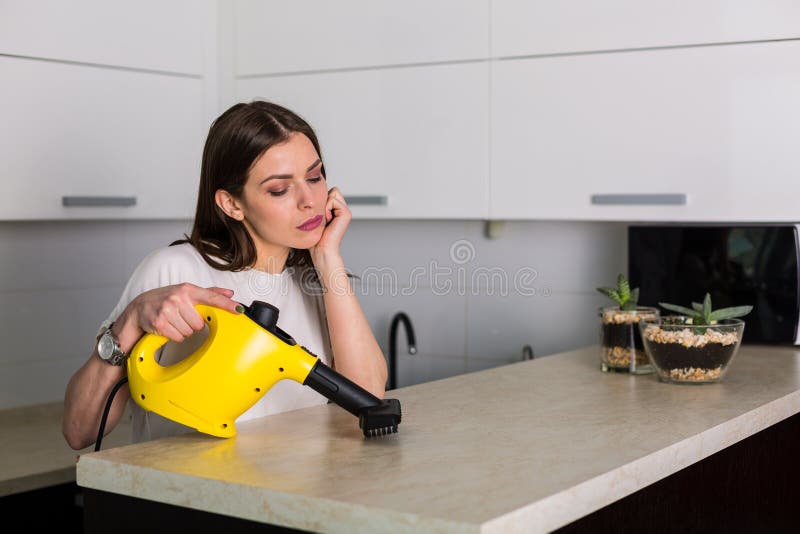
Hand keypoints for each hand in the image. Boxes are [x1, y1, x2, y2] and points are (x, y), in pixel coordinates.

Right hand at [120, 283, 241, 342]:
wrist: (139, 307)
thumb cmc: (166, 299)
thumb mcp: (186, 292)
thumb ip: (209, 293)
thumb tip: (230, 292)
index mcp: (187, 289)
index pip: (211, 297)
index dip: (227, 304)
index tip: (239, 309)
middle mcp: (178, 297)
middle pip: (200, 323)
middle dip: (192, 324)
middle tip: (182, 318)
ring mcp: (168, 309)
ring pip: (189, 332)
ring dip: (183, 331)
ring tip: (174, 322)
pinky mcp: (159, 322)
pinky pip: (178, 337)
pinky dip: (174, 336)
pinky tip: (168, 328)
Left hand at [310, 186, 350, 263]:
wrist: (321, 249)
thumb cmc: (315, 237)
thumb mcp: (314, 217)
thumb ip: (317, 204)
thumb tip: (311, 191)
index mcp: (336, 210)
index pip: (328, 191)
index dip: (321, 200)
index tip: (319, 216)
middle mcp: (342, 209)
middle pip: (332, 190)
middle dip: (324, 200)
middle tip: (322, 217)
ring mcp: (345, 211)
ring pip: (333, 192)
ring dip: (324, 205)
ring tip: (324, 219)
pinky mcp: (346, 213)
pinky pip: (333, 199)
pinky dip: (326, 208)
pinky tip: (327, 220)